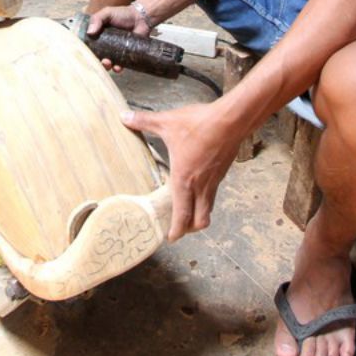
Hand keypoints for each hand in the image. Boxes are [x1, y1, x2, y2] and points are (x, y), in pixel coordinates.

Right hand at [86, 5, 150, 71]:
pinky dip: (118, 68)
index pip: (89, 46)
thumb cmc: (123, 14)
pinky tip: (118, 67)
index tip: (86, 55)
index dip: (87, 51)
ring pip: (108, 62)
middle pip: (97, 56)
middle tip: (102, 60)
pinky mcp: (125, 56)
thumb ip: (97, 19)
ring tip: (108, 63)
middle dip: (97, 61)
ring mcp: (115, 51)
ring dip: (106, 66)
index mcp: (98, 35)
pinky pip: (120, 65)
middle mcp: (104, 45)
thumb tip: (89, 32)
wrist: (141, 18)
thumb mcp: (107, 13)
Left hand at [121, 103, 239, 241]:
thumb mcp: (167, 122)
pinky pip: (214, 193)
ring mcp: (214, 180)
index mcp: (184, 179)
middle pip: (200, 220)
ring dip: (199, 214)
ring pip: (209, 208)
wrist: (232, 120)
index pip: (182, 214)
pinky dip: (206, 198)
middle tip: (179, 228)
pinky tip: (198, 187)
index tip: (171, 238)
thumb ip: (144, 121)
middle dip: (190, 228)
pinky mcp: (222, 172)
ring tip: (188, 212)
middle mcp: (200, 185)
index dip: (176, 230)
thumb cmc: (200, 123)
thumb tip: (124, 117)